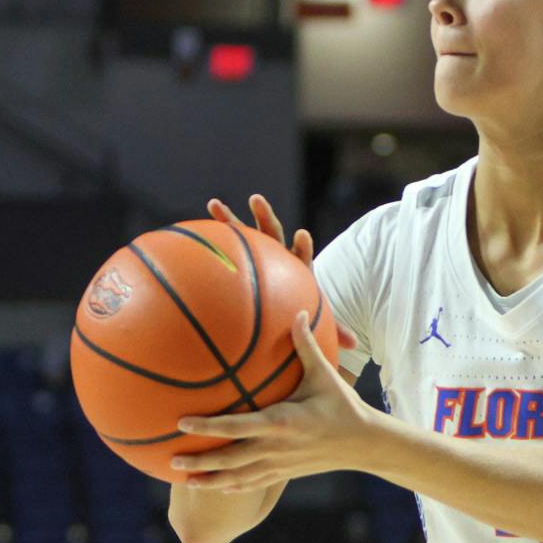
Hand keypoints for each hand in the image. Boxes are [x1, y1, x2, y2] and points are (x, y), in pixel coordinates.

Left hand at [171, 311, 376, 490]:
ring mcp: (279, 464)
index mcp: (281, 422)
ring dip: (209, 480)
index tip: (182, 423)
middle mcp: (276, 447)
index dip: (207, 426)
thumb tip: (297, 312)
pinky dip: (232, 487)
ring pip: (237, 477)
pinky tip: (217, 489)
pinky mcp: (285, 473)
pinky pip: (253, 484)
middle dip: (200, 461)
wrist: (364, 443)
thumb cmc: (343, 406)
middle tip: (172, 459)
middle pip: (230, 458)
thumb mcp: (325, 375)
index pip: (235, 426)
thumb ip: (306, 345)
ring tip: (183, 480)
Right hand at [209, 193, 357, 353]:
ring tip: (213, 204)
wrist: (286, 303)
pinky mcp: (241, 260)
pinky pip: (224, 250)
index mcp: (296, 267)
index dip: (302, 246)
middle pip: (272, 232)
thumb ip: (332, 329)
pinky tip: (188, 238)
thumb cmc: (301, 311)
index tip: (302, 235)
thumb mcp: (316, 319)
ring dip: (230, 219)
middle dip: (264, 216)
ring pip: (243, 234)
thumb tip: (353, 343)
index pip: (302, 254)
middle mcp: (277, 255)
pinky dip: (211, 242)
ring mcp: (257, 254)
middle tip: (255, 200)